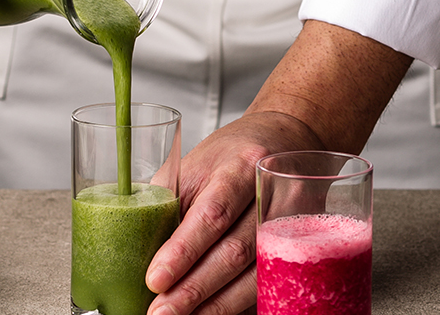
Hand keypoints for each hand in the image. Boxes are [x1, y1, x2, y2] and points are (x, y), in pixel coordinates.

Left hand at [147, 111, 322, 313]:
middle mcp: (272, 194)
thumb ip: (169, 204)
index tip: (155, 279)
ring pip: (255, 275)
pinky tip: (211, 312)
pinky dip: (238, 304)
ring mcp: (293, 223)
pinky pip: (267, 283)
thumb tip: (138, 252)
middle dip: (194, 288)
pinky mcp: (301, 246)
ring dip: (216, 304)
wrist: (284, 142)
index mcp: (242, 166)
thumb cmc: (231, 155)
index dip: (183, 251)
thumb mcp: (193, 167)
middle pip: (234, 252)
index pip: (211, 214)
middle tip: (161, 311)